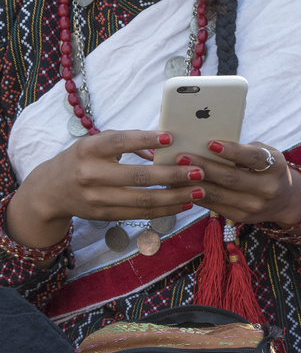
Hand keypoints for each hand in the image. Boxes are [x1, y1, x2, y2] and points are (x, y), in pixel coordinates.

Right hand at [6, 131, 197, 246]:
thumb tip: (163, 146)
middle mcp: (91, 175)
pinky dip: (165, 209)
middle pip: (138, 176)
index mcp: (88, 150)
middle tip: (198, 171)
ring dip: (175, 196)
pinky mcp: (104, 215)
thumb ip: (126, 141)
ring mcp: (97, 198)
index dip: (146, 140)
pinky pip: (140, 214)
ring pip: (143, 200)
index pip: (120, 142)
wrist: (49, 191)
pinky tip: (184, 204)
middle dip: (172, 175)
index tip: (171, 138)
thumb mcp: (95, 144)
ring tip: (199, 190)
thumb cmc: (81, 160)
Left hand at [176, 140, 300, 226]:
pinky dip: (196, 194)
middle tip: (182, 156)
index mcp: (276, 167)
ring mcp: (254, 206)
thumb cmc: (268, 169)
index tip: (210, 143)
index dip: (232, 151)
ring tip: (176, 171)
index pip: (253, 158)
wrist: (285, 200)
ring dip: (194, 183)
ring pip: (218, 194)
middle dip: (204, 166)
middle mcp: (268, 188)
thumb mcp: (266, 155)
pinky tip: (183, 186)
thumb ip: (243, 151)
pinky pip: (214, 205)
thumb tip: (207, 145)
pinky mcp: (241, 217)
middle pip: (231, 178)